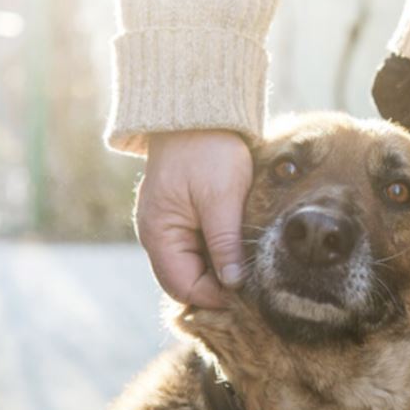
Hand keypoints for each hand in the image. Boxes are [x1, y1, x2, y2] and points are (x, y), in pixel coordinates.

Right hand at [136, 130, 252, 307]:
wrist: (198, 112)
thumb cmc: (207, 151)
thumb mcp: (221, 198)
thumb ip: (224, 243)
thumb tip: (233, 284)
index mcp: (158, 233)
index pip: (183, 286)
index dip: (215, 297)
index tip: (248, 295)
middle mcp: (156, 236)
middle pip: (185, 281)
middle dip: (216, 288)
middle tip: (253, 287)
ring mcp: (167, 227)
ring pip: (192, 267)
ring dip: (218, 271)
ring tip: (249, 269)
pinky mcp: (180, 218)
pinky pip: (196, 249)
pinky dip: (216, 255)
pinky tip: (239, 250)